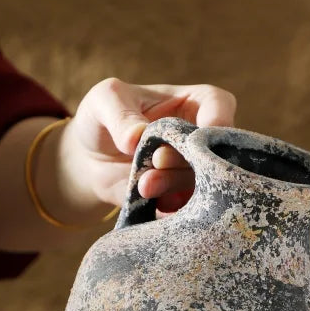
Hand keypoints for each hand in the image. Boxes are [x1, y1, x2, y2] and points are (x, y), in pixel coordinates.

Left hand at [61, 77, 236, 217]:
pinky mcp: (181, 200)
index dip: (218, 118)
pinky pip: (188, 208)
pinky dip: (171, 208)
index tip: (197, 133)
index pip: (220, 104)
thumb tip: (135, 138)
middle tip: (156, 161)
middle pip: (213, 149)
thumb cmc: (103, 119)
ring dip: (173, 184)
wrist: (90, 162)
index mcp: (192, 103)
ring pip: (202, 182)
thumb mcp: (103, 102)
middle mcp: (200, 139)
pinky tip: (148, 201)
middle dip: (185, 158)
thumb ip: (120, 115)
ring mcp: (193, 172)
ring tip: (142, 185)